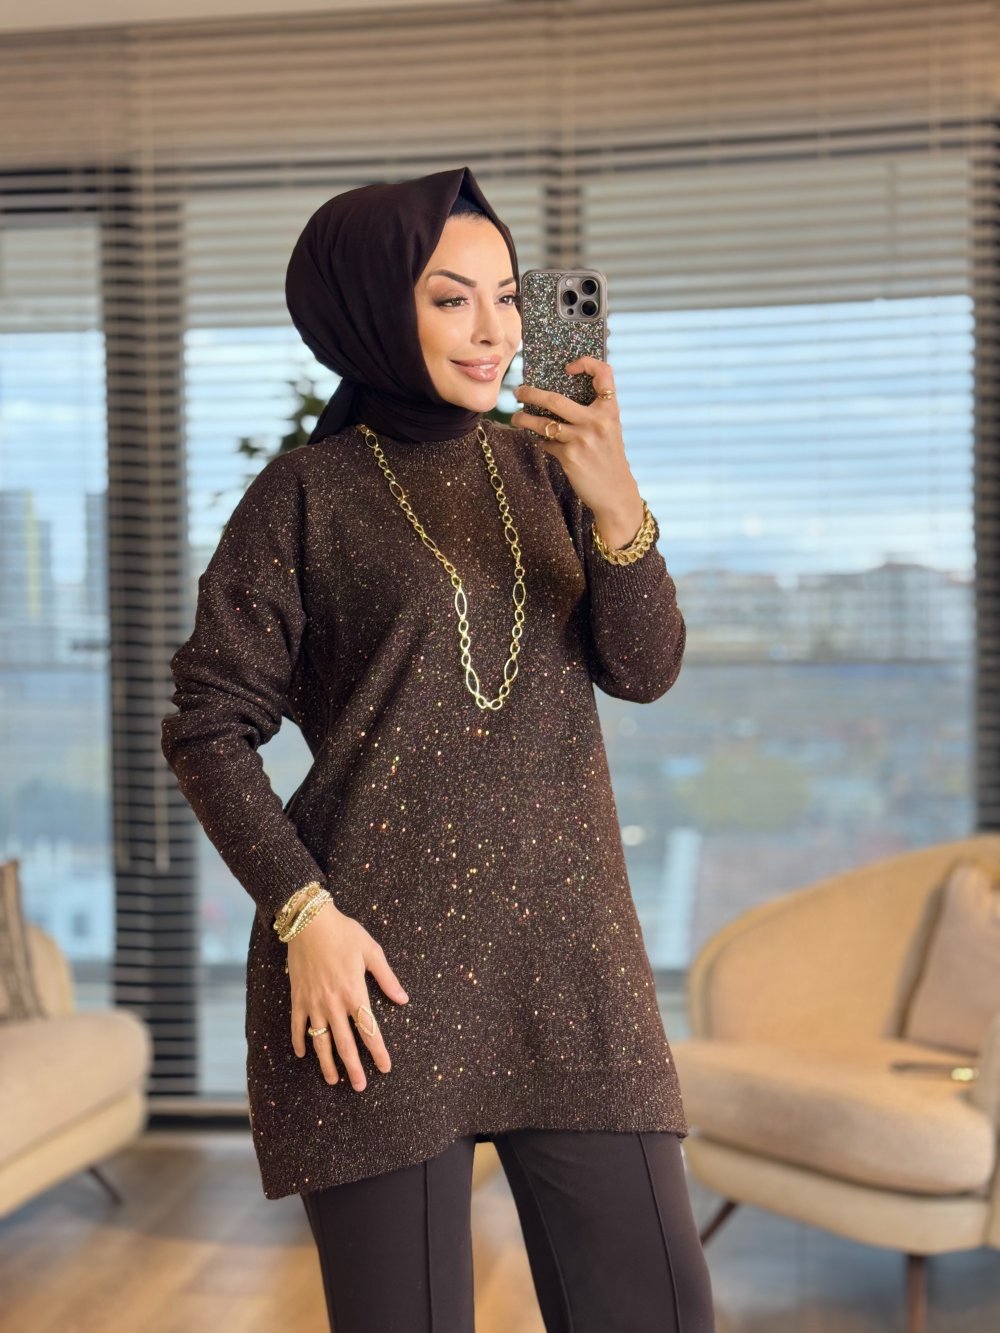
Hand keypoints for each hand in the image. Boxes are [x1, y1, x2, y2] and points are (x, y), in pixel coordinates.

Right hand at [286, 903, 409, 1091]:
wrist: (309, 921)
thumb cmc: (344, 933)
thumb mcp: (372, 952)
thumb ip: (387, 979)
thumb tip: (403, 999)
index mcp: (355, 993)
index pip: (369, 1030)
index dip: (378, 1051)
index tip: (384, 1068)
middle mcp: (334, 1003)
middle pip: (345, 1044)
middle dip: (353, 1068)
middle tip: (359, 1087)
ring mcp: (313, 1002)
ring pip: (321, 1040)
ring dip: (326, 1063)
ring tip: (333, 1080)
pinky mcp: (298, 998)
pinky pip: (298, 1025)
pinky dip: (300, 1041)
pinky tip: (303, 1054)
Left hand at [510, 356, 643, 548]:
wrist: (616, 492)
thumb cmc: (610, 459)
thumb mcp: (610, 429)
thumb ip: (594, 412)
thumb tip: (559, 398)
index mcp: (609, 410)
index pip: (603, 373)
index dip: (586, 363)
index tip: (568, 368)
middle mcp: (596, 421)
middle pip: (554, 399)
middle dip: (531, 394)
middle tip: (519, 392)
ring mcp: (581, 439)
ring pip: (542, 423)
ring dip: (524, 420)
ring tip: (516, 418)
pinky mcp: (569, 457)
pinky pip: (547, 443)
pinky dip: (542, 442)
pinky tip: (541, 442)